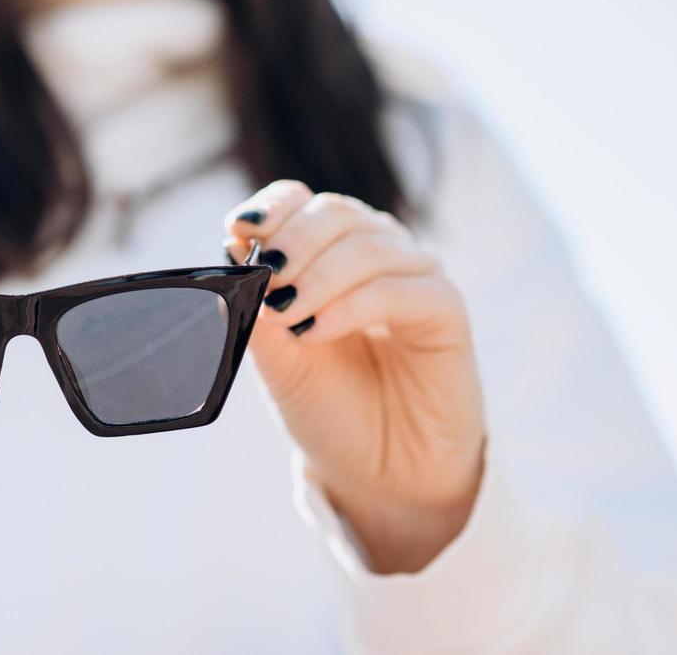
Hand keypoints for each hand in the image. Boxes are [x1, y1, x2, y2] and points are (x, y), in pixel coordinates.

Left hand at [223, 180, 485, 572]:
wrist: (379, 476)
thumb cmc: (329, 410)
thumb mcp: (278, 360)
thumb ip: (256, 308)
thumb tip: (231, 251)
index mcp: (328, 253)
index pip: (301, 201)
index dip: (272, 207)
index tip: (239, 229)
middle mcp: (374, 253)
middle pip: (335, 213)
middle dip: (293, 242)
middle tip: (267, 280)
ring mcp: (413, 276)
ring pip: (367, 246)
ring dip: (318, 277)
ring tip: (288, 316)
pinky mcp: (446, 309)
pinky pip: (401, 288)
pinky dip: (353, 304)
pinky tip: (318, 331)